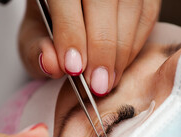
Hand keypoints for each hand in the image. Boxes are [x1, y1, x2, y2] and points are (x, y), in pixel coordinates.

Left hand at [19, 0, 161, 95]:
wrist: (70, 9)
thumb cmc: (50, 22)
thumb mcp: (33, 36)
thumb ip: (36, 50)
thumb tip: (51, 64)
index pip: (67, 0)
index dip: (72, 35)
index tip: (74, 70)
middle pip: (104, 2)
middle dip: (102, 49)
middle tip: (97, 84)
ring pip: (131, 8)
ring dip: (121, 51)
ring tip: (108, 82)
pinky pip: (146, 15)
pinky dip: (135, 45)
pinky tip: (120, 66)